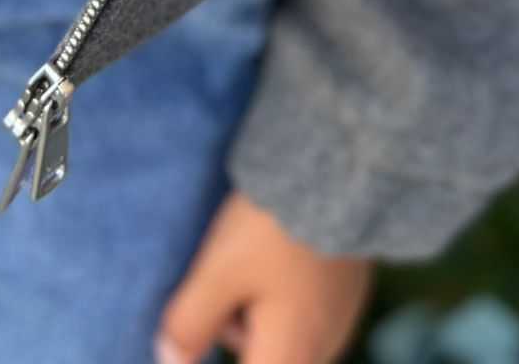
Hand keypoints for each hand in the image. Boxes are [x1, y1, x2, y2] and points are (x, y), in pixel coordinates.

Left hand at [155, 188, 373, 363]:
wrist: (342, 174)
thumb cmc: (273, 230)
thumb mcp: (219, 273)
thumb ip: (190, 325)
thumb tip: (171, 359)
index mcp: (287, 360)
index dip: (212, 346)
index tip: (207, 318)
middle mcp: (320, 352)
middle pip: (258, 355)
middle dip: (231, 327)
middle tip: (224, 279)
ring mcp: (339, 323)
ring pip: (277, 333)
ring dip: (253, 307)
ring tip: (249, 255)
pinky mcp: (347, 294)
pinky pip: (301, 309)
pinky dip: (279, 290)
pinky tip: (276, 251)